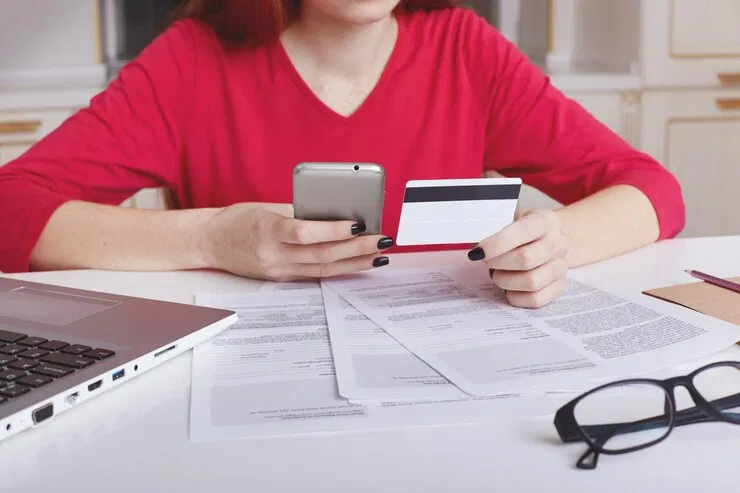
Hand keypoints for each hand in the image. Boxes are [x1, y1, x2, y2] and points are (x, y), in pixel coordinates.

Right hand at [202, 203, 392, 280]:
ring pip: (323, 269)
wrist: (210, 242)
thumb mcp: (268, 208)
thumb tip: (336, 215)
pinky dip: (339, 269)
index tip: (359, 224)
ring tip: (379, 255)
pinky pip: (316, 274)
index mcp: (267, 230)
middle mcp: (274, 255)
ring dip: (355, 263)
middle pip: (321, 254)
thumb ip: (299, 213)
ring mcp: (278, 271)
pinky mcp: (282, 279)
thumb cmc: (238, 219)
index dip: (334, 230)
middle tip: (381, 240)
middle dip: (356, 248)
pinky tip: (358, 264)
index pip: (305, 232)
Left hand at [467, 209, 570, 307]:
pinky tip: (509, 289)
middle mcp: (557, 243)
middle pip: (526, 259)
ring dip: (506, 281)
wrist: (552, 239)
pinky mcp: (560, 285)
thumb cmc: (527, 232)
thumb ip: (499, 234)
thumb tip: (478, 252)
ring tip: (498, 275)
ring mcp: (561, 266)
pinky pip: (536, 299)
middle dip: (498, 264)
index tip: (478, 252)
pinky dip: (516, 297)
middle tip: (487, 262)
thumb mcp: (514, 222)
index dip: (497, 244)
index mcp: (545, 221)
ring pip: (531, 281)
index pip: (523, 231)